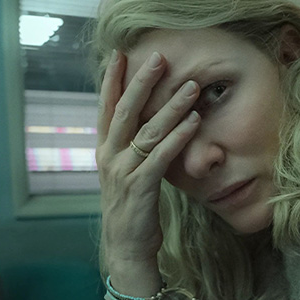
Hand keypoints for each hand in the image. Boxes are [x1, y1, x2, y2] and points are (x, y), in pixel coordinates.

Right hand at [95, 50, 200, 296]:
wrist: (126, 247)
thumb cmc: (132, 208)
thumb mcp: (127, 172)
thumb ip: (133, 147)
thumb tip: (148, 120)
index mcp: (105, 150)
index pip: (106, 107)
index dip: (112, 80)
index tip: (121, 53)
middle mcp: (109, 156)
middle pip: (124, 111)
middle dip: (142, 81)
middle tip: (159, 56)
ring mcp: (123, 172)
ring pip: (146, 130)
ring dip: (171, 106)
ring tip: (191, 86)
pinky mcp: (141, 187)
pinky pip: (160, 156)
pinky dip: (178, 137)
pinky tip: (195, 122)